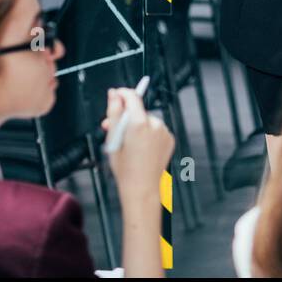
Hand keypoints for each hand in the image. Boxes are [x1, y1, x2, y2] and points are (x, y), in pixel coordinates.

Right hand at [102, 87, 173, 202]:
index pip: (132, 97)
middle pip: (138, 111)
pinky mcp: (170, 139)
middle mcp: (155, 124)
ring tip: (128, 143)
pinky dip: (148, 134)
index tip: (116, 95)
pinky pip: (157, 130)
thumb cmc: (125, 168)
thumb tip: (113, 94)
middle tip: (111, 128)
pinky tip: (141, 148)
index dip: (122, 94)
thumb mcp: (113, 139)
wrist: (142, 187)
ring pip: (147, 121)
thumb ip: (114, 113)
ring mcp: (164, 132)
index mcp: (139, 123)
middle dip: (126, 116)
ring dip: (137, 126)